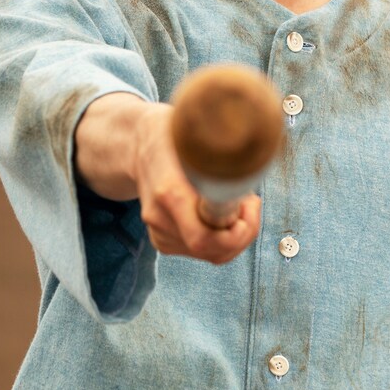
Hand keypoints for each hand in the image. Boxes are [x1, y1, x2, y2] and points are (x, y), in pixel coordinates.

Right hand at [74, 93, 260, 263]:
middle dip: (242, 232)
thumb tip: (251, 162)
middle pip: (210, 250)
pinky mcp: (162, 238)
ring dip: (234, 235)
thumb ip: (220, 151)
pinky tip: (225, 214)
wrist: (137, 144)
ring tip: (240, 204)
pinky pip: (202, 253)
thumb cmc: (172, 136)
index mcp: (169, 192)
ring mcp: (158, 230)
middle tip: (251, 203)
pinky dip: (222, 240)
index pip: (204, 237)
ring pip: (209, 255)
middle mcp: (159, 217)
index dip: (237, 232)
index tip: (250, 203)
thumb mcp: (196, 134)